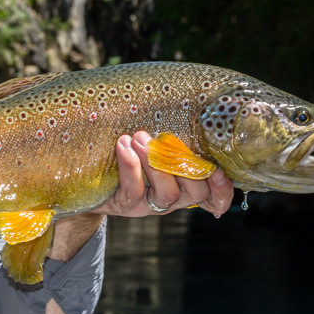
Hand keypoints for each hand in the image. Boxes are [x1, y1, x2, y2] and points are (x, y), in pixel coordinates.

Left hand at [92, 131, 233, 217]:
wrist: (92, 175)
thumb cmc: (131, 152)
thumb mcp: (155, 146)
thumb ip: (172, 138)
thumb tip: (187, 107)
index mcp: (185, 185)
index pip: (214, 197)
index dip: (222, 190)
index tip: (218, 172)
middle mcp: (172, 198)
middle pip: (195, 192)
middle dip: (183, 163)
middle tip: (163, 138)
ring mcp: (150, 205)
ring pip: (166, 192)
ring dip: (155, 162)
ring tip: (139, 137)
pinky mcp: (127, 205)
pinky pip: (134, 190)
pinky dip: (130, 166)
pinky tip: (123, 145)